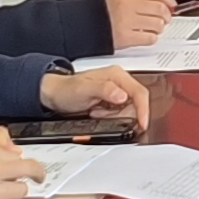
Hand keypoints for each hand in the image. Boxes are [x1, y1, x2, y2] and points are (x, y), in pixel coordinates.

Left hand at [44, 64, 158, 122]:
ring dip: (114, 116)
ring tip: (97, 112)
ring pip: (129, 110)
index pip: (139, 93)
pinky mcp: (113, 101)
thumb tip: (122, 95)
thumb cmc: (67, 90)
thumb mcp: (84, 90)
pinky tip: (97, 113)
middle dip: (122, 114)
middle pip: (136, 103)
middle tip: (104, 115)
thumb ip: (104, 90)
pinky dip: (111, 117)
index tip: (142, 123)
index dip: (143, 109)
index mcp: (117, 75)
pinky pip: (121, 114)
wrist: (55, 95)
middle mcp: (119, 82)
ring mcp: (117, 91)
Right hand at [104, 0, 177, 47]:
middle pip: (161, 9)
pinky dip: (151, 38)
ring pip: (158, 24)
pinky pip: (150, 38)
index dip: (168, 0)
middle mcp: (128, 5)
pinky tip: (144, 36)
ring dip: (158, 28)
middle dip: (166, 16)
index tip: (172, 5)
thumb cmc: (103, 10)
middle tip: (163, 20)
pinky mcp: (126, 37)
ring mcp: (127, 21)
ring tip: (151, 28)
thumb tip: (166, 3)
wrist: (84, 24)